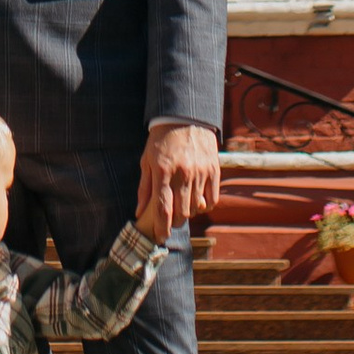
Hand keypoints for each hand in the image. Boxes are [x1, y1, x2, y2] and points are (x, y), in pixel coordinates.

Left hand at [137, 122, 220, 238]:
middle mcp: (183, 173)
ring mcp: (200, 172)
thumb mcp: (147, 161)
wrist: (185, 117)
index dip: (161, 228)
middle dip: (175, 222)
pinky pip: (212, 199)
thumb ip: (144, 188)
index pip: (162, 209)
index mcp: (163, 171)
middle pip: (181, 213)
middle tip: (171, 220)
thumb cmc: (162, 141)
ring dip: (188, 213)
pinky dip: (205, 205)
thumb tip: (139, 212)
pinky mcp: (214, 170)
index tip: (160, 237)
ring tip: (183, 206)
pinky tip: (198, 201)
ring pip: (196, 207)